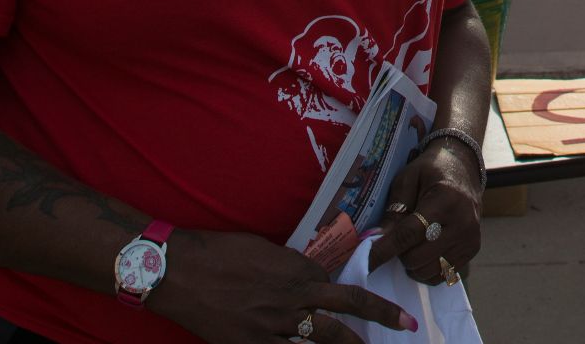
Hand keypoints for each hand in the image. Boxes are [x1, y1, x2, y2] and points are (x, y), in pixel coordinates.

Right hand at [148, 229, 413, 342]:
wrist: (178, 270)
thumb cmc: (216, 251)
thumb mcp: (260, 249)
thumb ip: (287, 265)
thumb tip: (304, 277)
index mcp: (294, 267)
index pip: (334, 283)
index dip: (346, 292)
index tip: (356, 300)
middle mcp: (292, 295)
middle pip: (346, 307)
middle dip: (381, 316)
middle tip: (406, 324)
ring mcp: (274, 324)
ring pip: (325, 338)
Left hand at [369, 141, 481, 283]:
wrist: (464, 169)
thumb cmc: (431, 171)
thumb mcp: (407, 179)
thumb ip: (394, 210)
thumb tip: (375, 240)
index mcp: (446, 199)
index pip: (410, 234)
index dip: (384, 249)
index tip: (365, 261)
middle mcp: (463, 223)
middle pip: (417, 257)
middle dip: (398, 253)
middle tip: (396, 237)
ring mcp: (470, 240)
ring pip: (428, 271)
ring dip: (412, 263)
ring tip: (411, 242)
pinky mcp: (472, 251)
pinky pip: (441, 275)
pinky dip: (426, 268)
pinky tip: (424, 249)